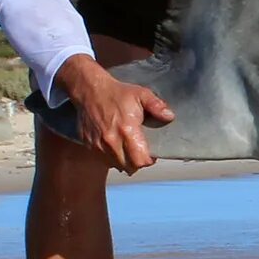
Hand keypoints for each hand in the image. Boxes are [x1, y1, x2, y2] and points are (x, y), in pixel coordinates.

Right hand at [55, 54, 174, 172]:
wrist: (89, 90)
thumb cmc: (117, 93)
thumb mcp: (141, 94)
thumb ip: (156, 106)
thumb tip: (169, 116)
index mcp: (126, 130)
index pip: (141, 161)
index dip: (148, 160)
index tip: (150, 153)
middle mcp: (111, 141)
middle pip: (130, 167)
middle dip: (137, 162)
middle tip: (140, 150)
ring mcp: (98, 145)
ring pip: (116, 166)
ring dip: (124, 161)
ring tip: (127, 147)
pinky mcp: (89, 146)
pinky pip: (104, 161)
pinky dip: (111, 157)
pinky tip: (114, 145)